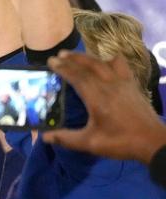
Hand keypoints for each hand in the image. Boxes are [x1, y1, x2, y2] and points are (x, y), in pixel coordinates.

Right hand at [43, 52, 165, 163]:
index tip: (51, 61)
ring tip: (75, 55)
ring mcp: (123, 83)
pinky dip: (110, 60)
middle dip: (72, 59)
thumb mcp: (91, 143)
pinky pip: (121, 66)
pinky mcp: (132, 85)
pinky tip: (106, 61)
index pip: (77, 77)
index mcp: (97, 98)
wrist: (153, 142)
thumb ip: (67, 139)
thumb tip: (45, 137)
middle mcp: (109, 85)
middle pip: (89, 66)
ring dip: (87, 57)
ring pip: (103, 63)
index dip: (63, 68)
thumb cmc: (121, 142)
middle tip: (58, 55)